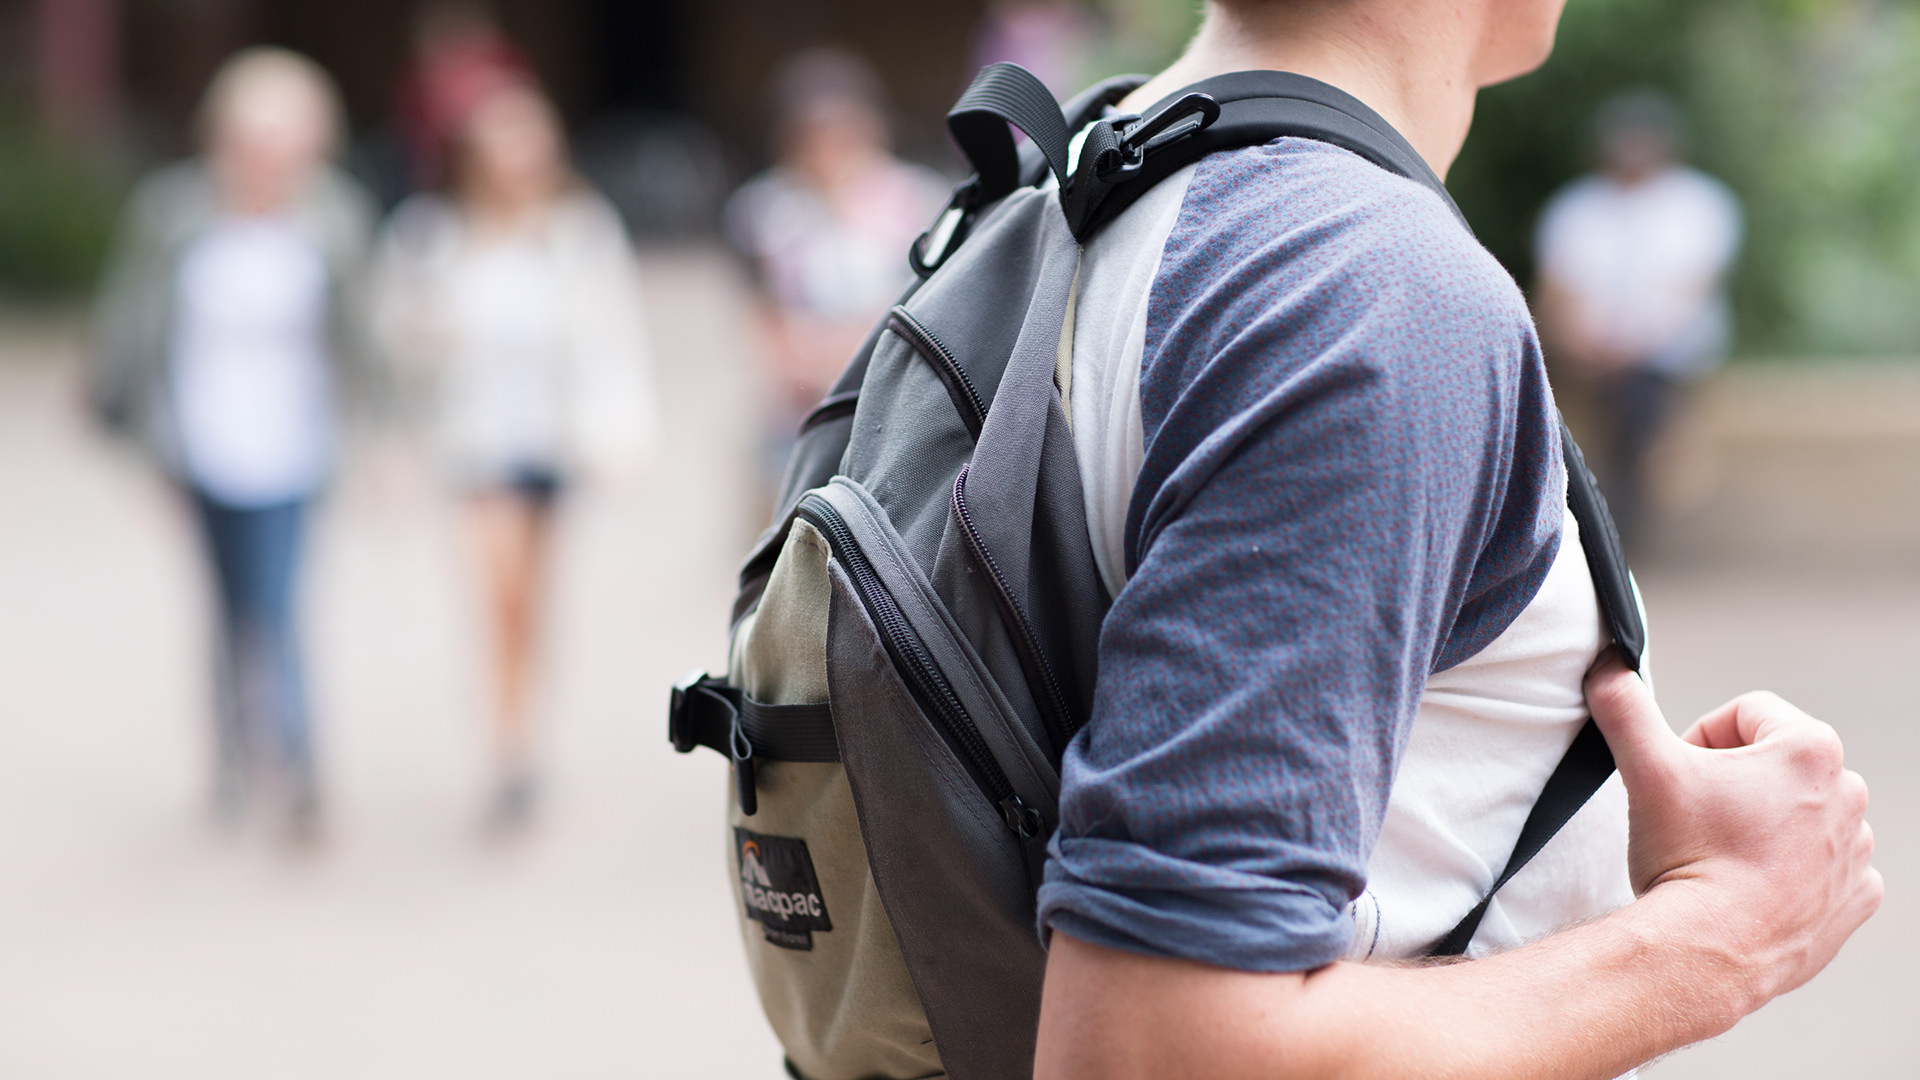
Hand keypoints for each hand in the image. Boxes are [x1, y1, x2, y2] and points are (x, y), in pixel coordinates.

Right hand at [1585, 652, 1881, 1006]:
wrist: (1711, 950)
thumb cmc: (1689, 858)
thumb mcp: (1646, 768)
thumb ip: (1625, 706)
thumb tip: (1608, 666)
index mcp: (1808, 749)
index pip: (1745, 712)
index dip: (1700, 738)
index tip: (1681, 775)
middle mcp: (1848, 793)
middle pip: (1773, 762)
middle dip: (1733, 781)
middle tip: (1694, 816)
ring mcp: (1856, 850)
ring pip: (1798, 813)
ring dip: (1763, 824)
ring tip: (1720, 854)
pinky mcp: (1854, 897)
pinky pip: (1825, 867)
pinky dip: (1791, 871)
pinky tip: (1751, 886)